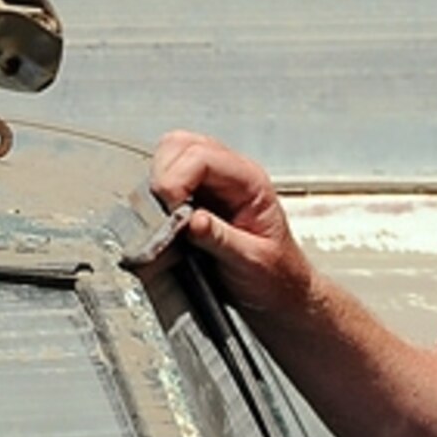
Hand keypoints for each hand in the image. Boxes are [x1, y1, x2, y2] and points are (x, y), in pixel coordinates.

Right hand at [149, 130, 316, 315]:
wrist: (280, 291)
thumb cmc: (275, 276)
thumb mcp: (252, 263)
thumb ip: (222, 240)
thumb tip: (192, 220)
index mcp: (250, 182)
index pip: (202, 156)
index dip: (176, 179)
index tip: (169, 211)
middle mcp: (231, 174)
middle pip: (181, 144)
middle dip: (163, 175)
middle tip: (162, 213)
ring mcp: (212, 182)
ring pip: (171, 155)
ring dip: (158, 181)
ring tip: (163, 216)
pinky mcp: (196, 196)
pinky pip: (168, 177)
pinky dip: (157, 193)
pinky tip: (165, 218)